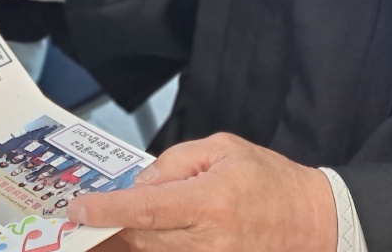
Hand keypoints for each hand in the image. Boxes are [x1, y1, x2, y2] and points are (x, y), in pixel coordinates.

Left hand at [67, 133, 336, 251]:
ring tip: (105, 229)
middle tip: (85, 218)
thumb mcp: (224, 149)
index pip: (146, 209)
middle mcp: (209, 240)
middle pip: (141, 239)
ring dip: (127, 242)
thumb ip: (176, 161)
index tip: (78, 209)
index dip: (107, 211)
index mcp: (211, 201)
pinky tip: (140, 238)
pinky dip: (152, 249)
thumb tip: (141, 183)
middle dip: (108, 228)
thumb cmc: (270, 181)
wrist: (314, 222)